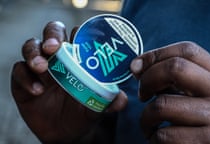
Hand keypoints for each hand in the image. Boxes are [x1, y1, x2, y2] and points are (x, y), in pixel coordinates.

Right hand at [11, 21, 127, 142]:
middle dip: (52, 36)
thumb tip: (122, 99)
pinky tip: (36, 91)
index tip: (79, 40)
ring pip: (32, 46)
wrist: (65, 133)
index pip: (76, 36)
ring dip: (34, 53)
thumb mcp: (97, 107)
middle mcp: (58, 58)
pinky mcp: (23, 82)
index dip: (78, 34)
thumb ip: (109, 102)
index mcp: (77, 59)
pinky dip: (25, 78)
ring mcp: (40, 69)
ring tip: (41, 68)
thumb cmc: (83, 113)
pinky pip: (19, 72)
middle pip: (52, 33)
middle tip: (53, 47)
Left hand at [131, 41, 209, 143]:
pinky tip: (158, 138)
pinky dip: (152, 137)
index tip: (136, 67)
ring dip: (145, 116)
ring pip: (162, 105)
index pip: (186, 50)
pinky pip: (163, 134)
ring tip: (149, 123)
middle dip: (147, 79)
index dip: (155, 55)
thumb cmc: (197, 121)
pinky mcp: (208, 141)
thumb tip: (136, 66)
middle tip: (142, 94)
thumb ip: (169, 78)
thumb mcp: (192, 93)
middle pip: (175, 68)